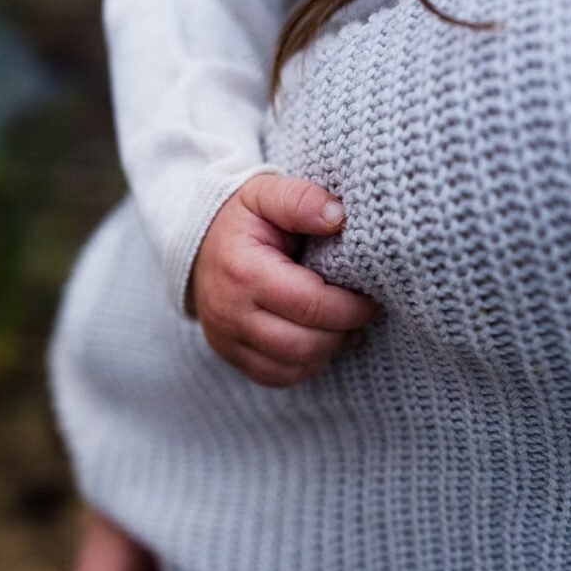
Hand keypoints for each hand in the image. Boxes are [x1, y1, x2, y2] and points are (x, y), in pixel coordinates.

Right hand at [190, 174, 375, 387]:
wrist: (199, 243)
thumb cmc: (243, 219)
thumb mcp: (266, 193)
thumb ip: (301, 200)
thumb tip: (337, 217)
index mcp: (243, 271)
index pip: (309, 304)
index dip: (350, 307)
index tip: (371, 298)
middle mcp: (229, 312)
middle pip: (302, 343)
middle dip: (342, 332)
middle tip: (363, 314)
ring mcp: (226, 338)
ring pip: (291, 366)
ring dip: (327, 351)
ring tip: (344, 328)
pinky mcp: (229, 354)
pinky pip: (276, 377)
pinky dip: (305, 365)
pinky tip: (319, 342)